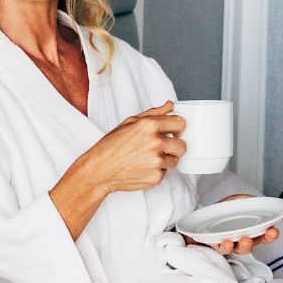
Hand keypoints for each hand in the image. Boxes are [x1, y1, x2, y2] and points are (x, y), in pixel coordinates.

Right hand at [67, 101, 187, 193]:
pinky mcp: (155, 177)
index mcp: (149, 126)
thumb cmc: (111, 145)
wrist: (100, 169)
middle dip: (174, 146)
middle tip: (161, 147)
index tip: (173, 131)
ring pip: (175, 160)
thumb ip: (154, 113)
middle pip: (182, 145)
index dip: (177, 127)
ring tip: (148, 157)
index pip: (180, 123)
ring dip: (165, 159)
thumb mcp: (130, 122)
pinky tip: (142, 167)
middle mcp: (155, 143)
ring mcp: (156, 162)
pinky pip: (165, 172)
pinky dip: (156, 170)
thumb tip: (170, 105)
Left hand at [185, 194, 282, 255]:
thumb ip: (264, 204)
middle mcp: (243, 239)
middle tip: (270, 233)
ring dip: (245, 245)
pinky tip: (226, 241)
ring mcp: (230, 243)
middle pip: (257, 243)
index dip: (273, 233)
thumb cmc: (226, 210)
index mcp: (252, 230)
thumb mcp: (245, 201)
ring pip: (240, 248)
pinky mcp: (215, 244)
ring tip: (246, 239)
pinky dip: (224, 246)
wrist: (203, 215)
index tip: (277, 229)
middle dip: (265, 239)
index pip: (266, 234)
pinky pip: (221, 248)